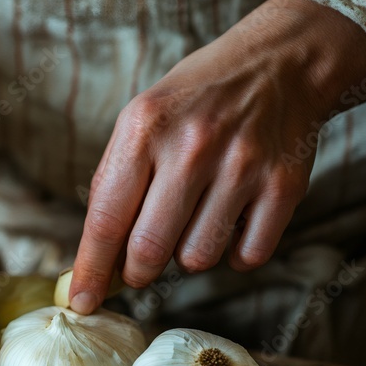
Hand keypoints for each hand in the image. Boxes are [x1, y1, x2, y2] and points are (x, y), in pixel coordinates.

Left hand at [69, 0, 365, 313]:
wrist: (280, 62)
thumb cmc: (197, 100)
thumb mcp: (141, 119)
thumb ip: (116, 186)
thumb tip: (95, 263)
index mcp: (145, 128)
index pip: (107, 220)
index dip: (91, 270)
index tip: (81, 302)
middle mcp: (193, 146)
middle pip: (149, 250)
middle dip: (138, 271)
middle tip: (141, 263)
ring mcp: (242, 166)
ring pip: (198, 259)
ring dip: (189, 255)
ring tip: (196, 219)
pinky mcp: (283, 185)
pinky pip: (247, 256)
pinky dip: (235, 253)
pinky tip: (233, 221)